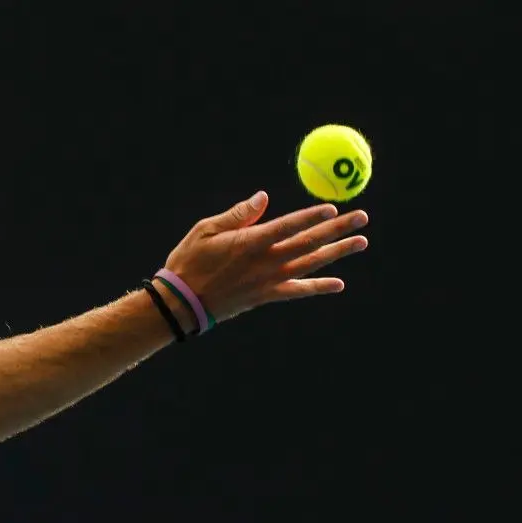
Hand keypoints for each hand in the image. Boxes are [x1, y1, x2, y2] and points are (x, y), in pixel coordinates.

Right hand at [163, 191, 368, 324]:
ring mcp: (268, 281)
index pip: (289, 225)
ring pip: (310, 264)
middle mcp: (266, 262)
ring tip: (360, 242)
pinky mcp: (266, 296)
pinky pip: (298, 292)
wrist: (182, 303)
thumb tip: (264, 197)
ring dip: (338, 253)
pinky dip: (318, 288)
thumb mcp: (206, 230)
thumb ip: (238, 215)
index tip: (333, 207)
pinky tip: (338, 284)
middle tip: (362, 218)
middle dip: (338, 229)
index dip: (312, 216)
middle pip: (309, 242)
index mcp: (251, 242)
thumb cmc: (189, 262)